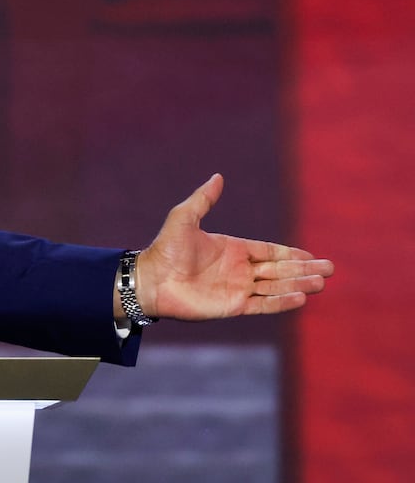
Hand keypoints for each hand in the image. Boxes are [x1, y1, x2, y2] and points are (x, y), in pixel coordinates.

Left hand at [132, 174, 333, 320]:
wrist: (151, 280)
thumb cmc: (165, 249)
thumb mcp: (184, 218)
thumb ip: (204, 199)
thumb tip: (218, 176)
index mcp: (232, 249)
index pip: (269, 251)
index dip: (291, 254)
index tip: (312, 256)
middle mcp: (238, 270)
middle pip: (279, 270)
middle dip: (304, 269)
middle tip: (330, 269)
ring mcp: (237, 289)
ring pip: (276, 287)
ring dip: (299, 284)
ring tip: (321, 283)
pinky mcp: (232, 306)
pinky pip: (263, 305)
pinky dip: (282, 302)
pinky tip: (300, 297)